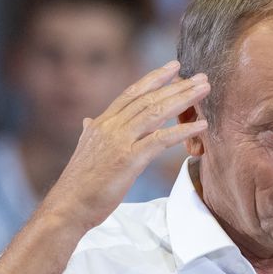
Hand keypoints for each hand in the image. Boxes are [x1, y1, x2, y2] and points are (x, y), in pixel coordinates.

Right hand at [41, 61, 208, 231]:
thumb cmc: (79, 184)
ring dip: (183, 99)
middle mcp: (110, 127)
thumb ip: (90, 132)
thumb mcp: (85, 151)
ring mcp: (119, 142)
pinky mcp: (128, 160)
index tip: (173, 67)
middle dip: (176, 85)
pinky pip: (160, 140)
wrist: (67, 206)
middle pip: (148, 99)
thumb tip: (88, 120)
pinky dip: (182, 131)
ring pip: (155, 113)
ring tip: (204, 90)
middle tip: (200, 77)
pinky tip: (201, 126)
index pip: (131, 93)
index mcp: (101, 123)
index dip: (154, 79)